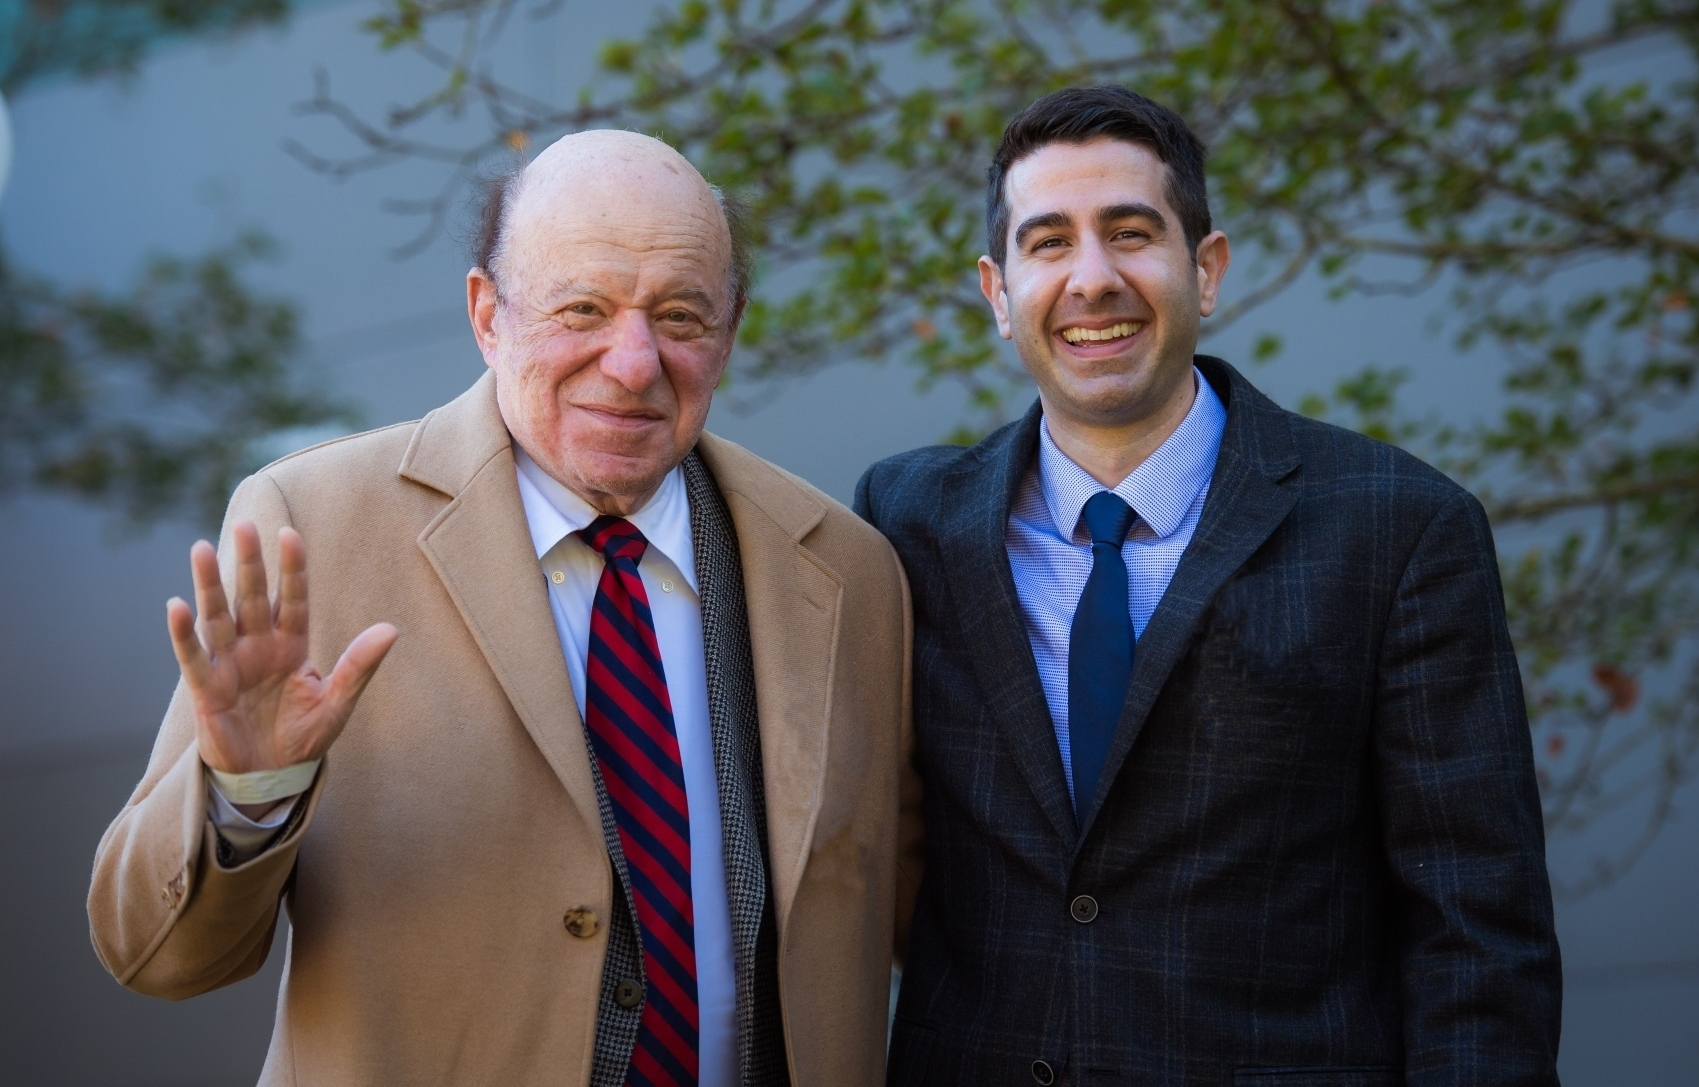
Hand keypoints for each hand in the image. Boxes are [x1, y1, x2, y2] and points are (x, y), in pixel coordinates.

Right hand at [167, 521, 396, 814]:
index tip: (290, 534)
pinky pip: (194, 658)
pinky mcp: (208, 690)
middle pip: (252, 598)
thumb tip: (391, 630)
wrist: (273, 778)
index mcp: (291, 645)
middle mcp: (258, 647)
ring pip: (218, 617)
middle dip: (249, 563)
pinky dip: (183, 634)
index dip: (292, 569)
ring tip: (200, 548)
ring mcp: (231, 665)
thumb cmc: (303, 737)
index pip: (293, 599)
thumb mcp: (337, 702)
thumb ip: (359, 666)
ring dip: (209, 585)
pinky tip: (177, 605)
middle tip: (246, 524)